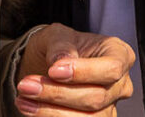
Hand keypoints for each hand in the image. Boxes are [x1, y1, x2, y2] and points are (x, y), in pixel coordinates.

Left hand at [14, 24, 134, 115]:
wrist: (47, 66)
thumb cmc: (59, 46)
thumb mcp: (57, 35)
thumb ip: (60, 45)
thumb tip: (60, 62)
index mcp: (119, 55)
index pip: (111, 69)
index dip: (83, 73)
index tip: (53, 70)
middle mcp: (120, 85)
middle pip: (96, 98)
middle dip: (57, 93)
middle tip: (26, 85)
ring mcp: (109, 108)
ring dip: (50, 111)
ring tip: (24, 98)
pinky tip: (30, 108)